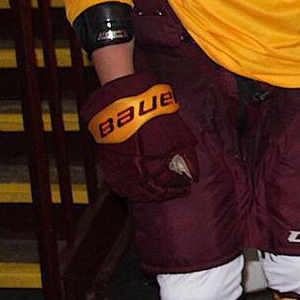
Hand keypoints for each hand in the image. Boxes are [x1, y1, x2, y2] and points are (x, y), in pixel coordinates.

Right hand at [81, 72, 200, 201]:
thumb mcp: (176, 136)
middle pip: (151, 191)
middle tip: (177, 192)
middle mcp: (135, 170)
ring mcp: (119, 169)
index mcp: (153, 164)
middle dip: (165, 193)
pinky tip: (136, 192)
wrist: (125, 104)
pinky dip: (129, 191)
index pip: (168, 185)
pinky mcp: (107, 164)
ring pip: (133, 191)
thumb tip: (192, 174)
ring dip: (147, 195)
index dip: (179, 187)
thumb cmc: (154, 118)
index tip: (187, 187)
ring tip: (160, 194)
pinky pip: (118, 185)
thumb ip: (184, 158)